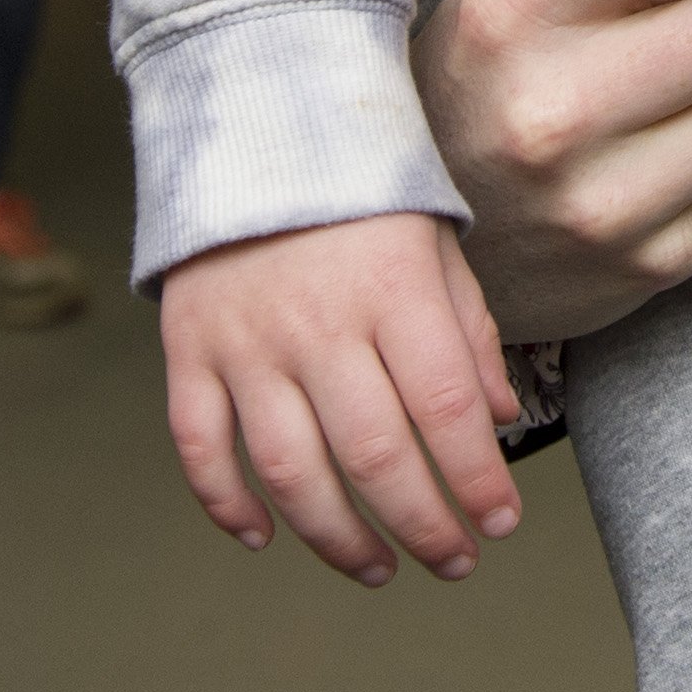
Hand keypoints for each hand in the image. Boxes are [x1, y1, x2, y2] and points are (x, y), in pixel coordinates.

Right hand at [160, 212, 522, 585]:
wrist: (258, 123)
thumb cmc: (365, 186)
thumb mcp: (437, 237)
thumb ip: (468, 329)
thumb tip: (498, 418)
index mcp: (394, 288)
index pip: (444, 409)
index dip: (476, 478)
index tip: (502, 522)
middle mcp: (320, 324)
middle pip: (375, 454)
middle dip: (423, 525)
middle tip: (454, 560)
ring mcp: (248, 343)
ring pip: (291, 470)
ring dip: (337, 536)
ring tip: (377, 568)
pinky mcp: (190, 351)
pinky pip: (202, 449)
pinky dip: (227, 505)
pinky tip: (266, 536)